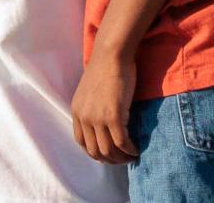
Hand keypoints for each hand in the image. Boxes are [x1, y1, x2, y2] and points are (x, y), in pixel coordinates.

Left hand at [71, 47, 139, 163]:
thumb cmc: (105, 67)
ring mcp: (98, 118)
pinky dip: (130, 150)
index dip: (94, 152)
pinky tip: (136, 150)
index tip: (107, 154)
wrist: (112, 54)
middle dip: (109, 159)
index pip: (81, 142)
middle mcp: (84, 117)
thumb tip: (101, 119)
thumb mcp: (89, 90)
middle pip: (95, 151)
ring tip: (131, 157)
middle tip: (122, 159)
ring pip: (108, 150)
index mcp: (76, 111)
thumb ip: (91, 106)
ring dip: (121, 158)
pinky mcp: (114, 116)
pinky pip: (122, 142)